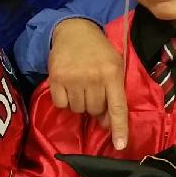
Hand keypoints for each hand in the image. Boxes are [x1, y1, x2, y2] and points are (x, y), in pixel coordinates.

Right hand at [48, 19, 128, 150]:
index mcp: (112, 74)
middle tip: (93, 90)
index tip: (119, 146)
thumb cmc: (99, 51)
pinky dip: (64, 101)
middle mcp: (93, 77)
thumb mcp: (114, 66)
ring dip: (80, 103)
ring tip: (80, 86)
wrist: (74, 30)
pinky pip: (61, 105)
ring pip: (78, 110)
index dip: (119, 128)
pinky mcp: (56, 78)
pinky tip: (67, 87)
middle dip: (95, 106)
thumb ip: (114, 93)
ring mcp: (73, 78)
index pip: (117, 107)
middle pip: (95, 111)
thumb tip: (107, 123)